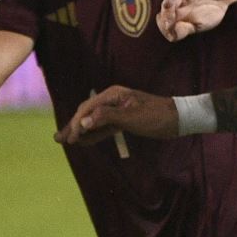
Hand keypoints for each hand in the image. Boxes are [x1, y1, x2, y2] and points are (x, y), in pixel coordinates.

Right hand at [57, 85, 179, 145]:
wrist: (178, 119)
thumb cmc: (156, 116)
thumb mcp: (132, 117)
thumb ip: (107, 118)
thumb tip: (85, 122)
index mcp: (113, 95)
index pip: (88, 109)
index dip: (77, 123)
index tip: (71, 139)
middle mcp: (112, 100)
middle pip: (87, 113)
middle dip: (73, 126)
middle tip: (58, 139)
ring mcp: (117, 110)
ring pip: (94, 122)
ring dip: (81, 131)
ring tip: (66, 141)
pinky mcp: (124, 120)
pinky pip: (104, 127)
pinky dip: (94, 135)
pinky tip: (85, 142)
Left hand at [158, 0, 236, 40]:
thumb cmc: (214, 10)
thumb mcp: (200, 24)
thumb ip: (185, 29)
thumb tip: (171, 35)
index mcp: (178, 9)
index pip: (166, 15)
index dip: (164, 22)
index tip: (168, 28)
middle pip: (168, 2)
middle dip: (167, 11)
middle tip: (168, 19)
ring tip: (168, 4)